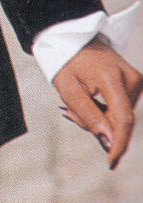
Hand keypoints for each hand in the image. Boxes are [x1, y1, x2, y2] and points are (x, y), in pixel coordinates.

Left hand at [53, 36, 141, 168]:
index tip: (111, 163)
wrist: (76, 39)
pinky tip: (89, 99)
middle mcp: (132, 79)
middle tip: (71, 111)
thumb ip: (89, 116)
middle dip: (97, 125)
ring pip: (120, 117)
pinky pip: (121, 109)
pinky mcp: (136, 83)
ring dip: (99, 118)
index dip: (118, 144)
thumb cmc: (67, 62)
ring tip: (78, 101)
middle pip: (119, 120)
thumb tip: (109, 141)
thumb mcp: (69, 90)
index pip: (123, 120)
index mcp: (113, 78)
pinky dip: (104, 111)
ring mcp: (136, 80)